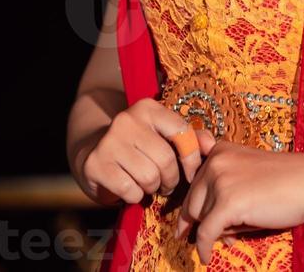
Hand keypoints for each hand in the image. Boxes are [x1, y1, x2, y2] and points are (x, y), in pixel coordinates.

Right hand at [79, 98, 202, 205]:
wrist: (92, 148)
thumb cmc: (137, 143)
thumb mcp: (161, 133)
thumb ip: (189, 137)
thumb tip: (212, 145)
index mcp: (148, 108)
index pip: (182, 133)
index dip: (192, 159)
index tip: (192, 174)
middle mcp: (127, 120)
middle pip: (166, 160)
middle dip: (170, 179)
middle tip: (166, 183)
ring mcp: (109, 141)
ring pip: (149, 178)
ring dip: (152, 189)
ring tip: (148, 184)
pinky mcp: (96, 164)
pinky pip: (130, 190)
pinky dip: (134, 196)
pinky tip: (130, 188)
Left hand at [174, 133, 303, 264]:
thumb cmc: (284, 182)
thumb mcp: (247, 175)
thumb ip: (223, 191)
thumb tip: (203, 228)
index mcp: (220, 151)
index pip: (194, 183)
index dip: (193, 205)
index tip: (186, 223)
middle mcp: (216, 162)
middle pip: (192, 202)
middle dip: (201, 222)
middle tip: (216, 236)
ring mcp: (220, 181)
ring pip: (199, 218)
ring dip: (211, 233)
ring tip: (230, 239)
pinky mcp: (228, 203)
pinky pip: (205, 233)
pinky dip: (204, 248)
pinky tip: (206, 257)